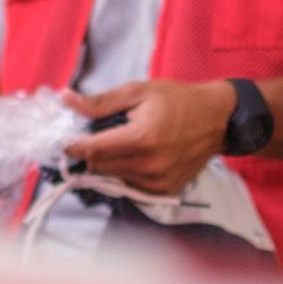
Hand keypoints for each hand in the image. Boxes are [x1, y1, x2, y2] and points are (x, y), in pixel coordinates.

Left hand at [63, 79, 236, 194]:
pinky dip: (125, 172)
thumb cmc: (178, 100)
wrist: (217, 119)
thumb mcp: (138, 92)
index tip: (64, 139)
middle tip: (95, 136)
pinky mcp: (165, 191)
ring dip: (109, 163)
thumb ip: (100, 101)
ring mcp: (159, 182)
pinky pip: (131, 186)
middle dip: (91, 152)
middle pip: (99, 166)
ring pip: (113, 178)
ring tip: (122, 142)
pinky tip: (136, 155)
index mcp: (142, 139)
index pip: (93, 150)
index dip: (73, 145)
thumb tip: (66, 98)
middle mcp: (150, 166)